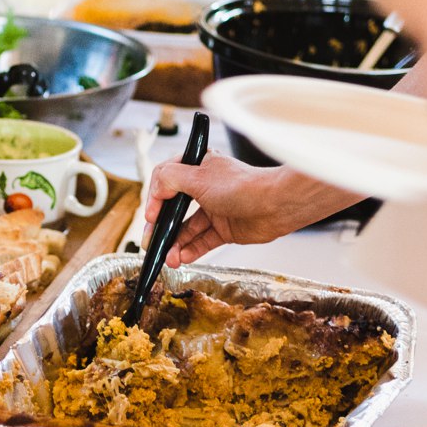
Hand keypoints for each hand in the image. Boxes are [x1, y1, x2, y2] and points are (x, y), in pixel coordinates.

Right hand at [143, 156, 364, 263]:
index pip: (165, 181)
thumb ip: (170, 179)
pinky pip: (202, 241)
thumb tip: (155, 190)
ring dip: (176, 244)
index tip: (150, 216)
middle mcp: (204, 187)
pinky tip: (181, 259)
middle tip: (151, 242)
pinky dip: (191, 251)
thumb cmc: (242, 185)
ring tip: (169, 258)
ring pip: (187, 229)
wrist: (276, 205)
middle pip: (174, 209)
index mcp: (197, 167)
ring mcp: (215, 209)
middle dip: (162, 228)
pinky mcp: (225, 229)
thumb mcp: (198, 177)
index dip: (155, 199)